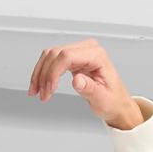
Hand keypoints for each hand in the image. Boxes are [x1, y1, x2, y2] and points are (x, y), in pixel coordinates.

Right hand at [26, 38, 140, 127]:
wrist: (116, 103)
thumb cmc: (113, 101)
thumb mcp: (102, 98)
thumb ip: (90, 88)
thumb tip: (77, 80)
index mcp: (96, 55)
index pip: (66, 56)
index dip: (53, 72)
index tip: (48, 90)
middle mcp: (87, 49)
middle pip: (55, 54)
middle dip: (44, 74)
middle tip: (41, 95)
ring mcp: (79, 52)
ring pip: (50, 56)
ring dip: (40, 73)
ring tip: (36, 92)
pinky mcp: (73, 58)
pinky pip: (53, 60)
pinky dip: (44, 73)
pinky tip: (40, 85)